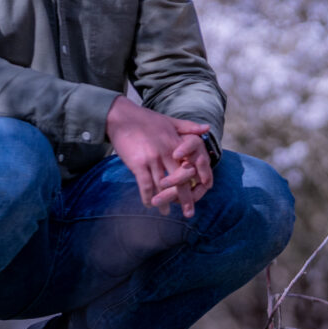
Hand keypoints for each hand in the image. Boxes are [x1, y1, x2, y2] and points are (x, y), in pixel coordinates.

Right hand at [106, 97, 215, 217]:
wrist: (120, 116)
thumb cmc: (145, 118)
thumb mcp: (170, 121)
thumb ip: (189, 127)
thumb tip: (207, 129)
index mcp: (175, 143)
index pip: (191, 166)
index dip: (196, 182)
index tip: (199, 193)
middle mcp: (166, 152)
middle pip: (180, 181)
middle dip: (185, 199)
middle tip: (188, 213)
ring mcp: (152, 159)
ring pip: (162, 187)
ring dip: (165, 202)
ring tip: (166, 212)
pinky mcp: (137, 164)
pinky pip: (145, 186)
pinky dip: (148, 198)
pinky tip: (149, 204)